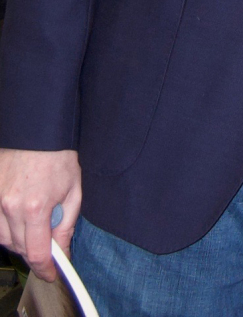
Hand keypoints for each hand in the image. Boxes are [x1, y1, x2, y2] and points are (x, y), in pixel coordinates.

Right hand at [0, 148, 80, 280]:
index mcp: (35, 208)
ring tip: (34, 224)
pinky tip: (19, 216)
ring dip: (19, 239)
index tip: (51, 274)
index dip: (45, 269)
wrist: (38, 131)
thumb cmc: (59, 158)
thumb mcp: (73, 191)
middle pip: (19, 248)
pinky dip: (6, 227)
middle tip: (48, 244)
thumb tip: (61, 253)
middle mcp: (10, 208)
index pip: (37, 253)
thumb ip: (66, 226)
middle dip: (35, 251)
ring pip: (3, 239)